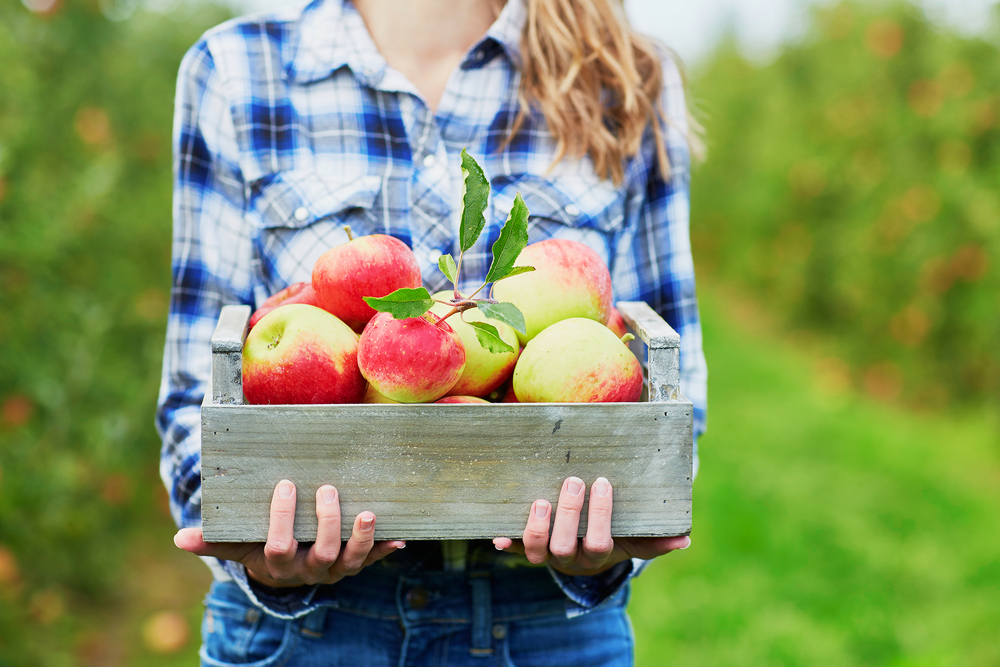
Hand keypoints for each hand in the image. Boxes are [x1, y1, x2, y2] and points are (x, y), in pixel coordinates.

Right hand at [173, 480, 404, 586]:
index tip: (285, 486)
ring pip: (351, 560)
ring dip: (361, 539)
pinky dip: (385, 549)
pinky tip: (400, 536)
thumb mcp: (238, 543)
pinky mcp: (356, 563)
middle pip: (320, 553)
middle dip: (326, 523)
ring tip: (367, 513)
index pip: (279, 546)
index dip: (282, 519)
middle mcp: (309, 571)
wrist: (287, 570)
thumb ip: (214, 540)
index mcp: (279, 564)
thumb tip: (180, 538)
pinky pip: (373, 559)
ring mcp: (335, 569)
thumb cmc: (260, 545)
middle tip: (328, 490)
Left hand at [493, 476, 689, 575]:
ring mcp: (545, 552)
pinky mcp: (524, 545)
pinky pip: (512, 546)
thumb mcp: (634, 538)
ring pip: (536, 551)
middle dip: (569, 515)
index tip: (602, 483)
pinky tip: (497, 534)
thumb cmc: (612, 535)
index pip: (600, 542)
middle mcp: (569, 557)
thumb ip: (656, 539)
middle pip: (565, 546)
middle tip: (573, 482)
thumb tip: (685, 538)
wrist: (581, 551)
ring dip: (536, 528)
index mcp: (597, 555)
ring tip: (539, 501)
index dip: (600, 517)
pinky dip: (505, 541)